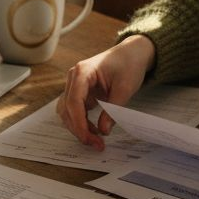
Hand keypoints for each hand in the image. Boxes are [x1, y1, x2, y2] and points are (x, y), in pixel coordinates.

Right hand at [58, 35, 154, 149]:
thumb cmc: (129, 65)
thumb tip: (103, 131)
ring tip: (96, 140)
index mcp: (82, 71)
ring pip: (67, 111)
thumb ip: (113, 110)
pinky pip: (74, 110)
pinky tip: (94, 131)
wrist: (131, 54)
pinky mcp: (80, 92)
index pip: (73, 101)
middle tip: (96, 144)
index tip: (88, 138)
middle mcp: (74, 77)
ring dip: (78, 127)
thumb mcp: (125, 88)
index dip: (79, 122)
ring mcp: (75, 85)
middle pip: (67, 108)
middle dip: (79, 129)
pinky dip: (81, 122)